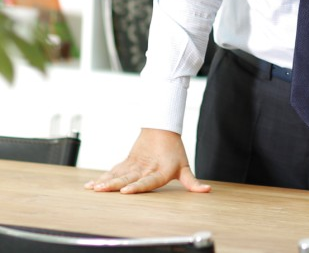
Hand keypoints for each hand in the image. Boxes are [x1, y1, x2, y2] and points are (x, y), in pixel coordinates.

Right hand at [84, 128, 210, 194]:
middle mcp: (145, 168)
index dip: (136, 186)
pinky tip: (92, 185)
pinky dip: (103, 177)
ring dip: (105, 181)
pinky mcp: (127, 162)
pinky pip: (114, 170)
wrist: (162, 127)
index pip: (147, 181)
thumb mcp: (185, 167)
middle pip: (128, 178)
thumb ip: (192, 182)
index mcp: (159, 171)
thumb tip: (208, 190)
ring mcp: (134, 164)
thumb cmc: (174, 149)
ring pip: (118, 174)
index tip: (125, 191)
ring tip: (93, 188)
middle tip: (101, 190)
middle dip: (113, 185)